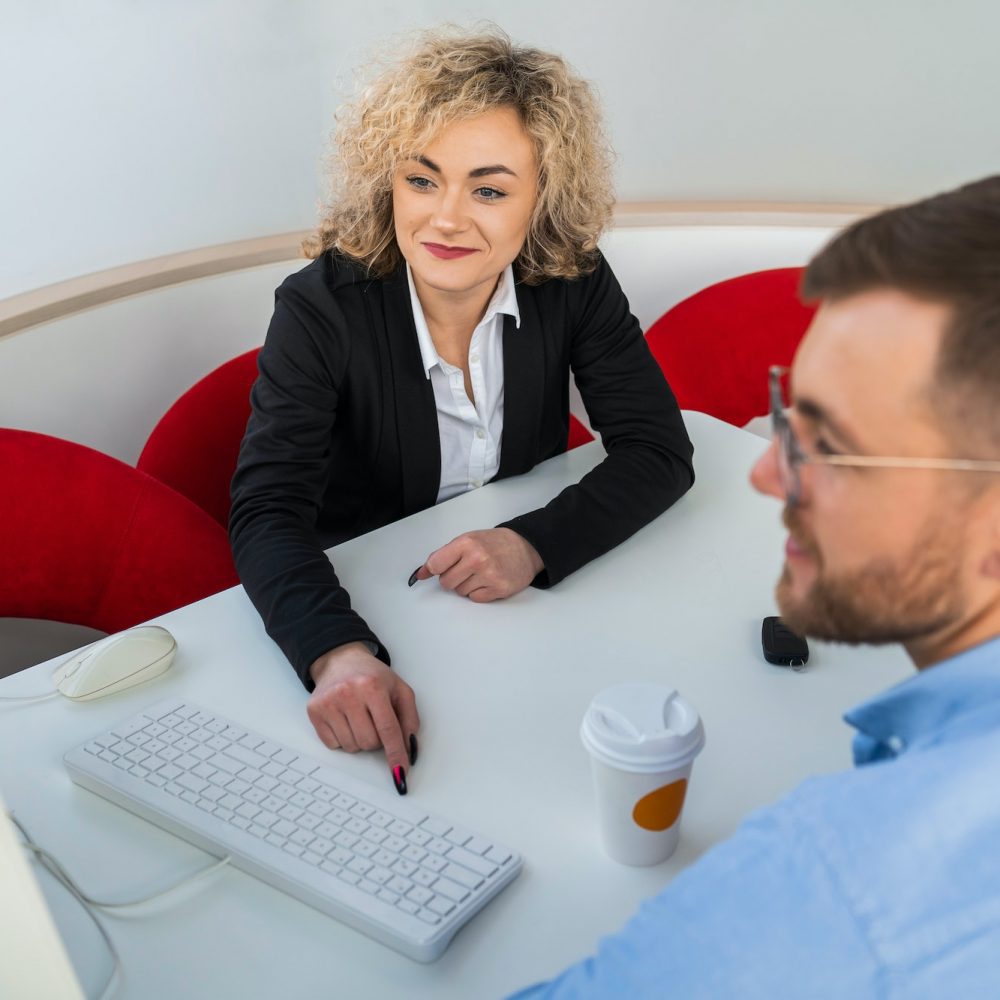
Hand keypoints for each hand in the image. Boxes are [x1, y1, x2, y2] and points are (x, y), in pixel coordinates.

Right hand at [307, 642, 419, 789]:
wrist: (341, 660)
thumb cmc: (373, 677)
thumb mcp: (400, 690)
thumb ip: (410, 719)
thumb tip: (409, 749)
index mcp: (373, 687)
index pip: (388, 729)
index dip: (396, 754)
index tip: (400, 773)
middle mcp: (348, 694)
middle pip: (369, 742)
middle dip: (377, 739)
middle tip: (374, 719)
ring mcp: (329, 703)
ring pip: (352, 747)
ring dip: (359, 739)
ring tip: (359, 716)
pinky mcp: (314, 711)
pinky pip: (333, 745)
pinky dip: (343, 738)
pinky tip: (344, 719)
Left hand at [412, 528, 543, 601]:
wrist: (526, 547)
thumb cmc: (495, 543)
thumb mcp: (468, 540)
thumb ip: (444, 555)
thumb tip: (422, 573)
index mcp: (467, 543)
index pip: (436, 564)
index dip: (433, 569)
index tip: (434, 570)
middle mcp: (478, 558)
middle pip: (446, 582)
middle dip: (452, 578)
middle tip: (465, 569)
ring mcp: (489, 575)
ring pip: (460, 592)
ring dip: (466, 585)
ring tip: (480, 573)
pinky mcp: (499, 589)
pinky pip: (475, 598)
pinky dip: (479, 592)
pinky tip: (488, 581)